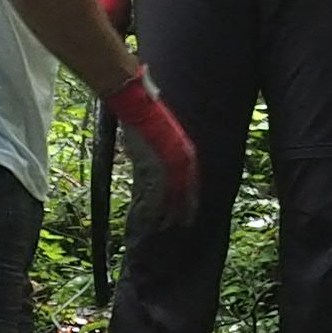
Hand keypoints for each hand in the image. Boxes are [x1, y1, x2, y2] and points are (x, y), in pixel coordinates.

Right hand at [106, 72, 198, 223]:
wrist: (139, 106)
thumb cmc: (147, 113)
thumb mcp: (164, 132)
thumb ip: (167, 146)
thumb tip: (162, 154)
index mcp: (186, 150)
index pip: (193, 180)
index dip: (192, 195)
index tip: (191, 207)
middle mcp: (181, 160)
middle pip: (186, 191)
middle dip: (185, 209)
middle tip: (185, 223)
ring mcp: (167, 165)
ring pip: (171, 197)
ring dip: (168, 213)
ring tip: (165, 226)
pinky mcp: (152, 169)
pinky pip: (155, 196)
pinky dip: (154, 210)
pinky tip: (152, 220)